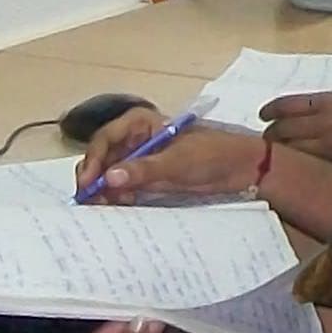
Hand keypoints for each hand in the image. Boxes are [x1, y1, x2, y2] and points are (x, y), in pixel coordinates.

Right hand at [75, 109, 261, 203]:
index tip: (88, 182)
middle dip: (95, 179)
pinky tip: (118, 209)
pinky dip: (118, 199)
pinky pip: (124, 188)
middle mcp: (136, 139)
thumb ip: (144, 170)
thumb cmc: (213, 155)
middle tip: (90, 202)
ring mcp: (141, 160)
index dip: (93, 160)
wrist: (242, 170)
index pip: (105, 139)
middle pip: (103, 158)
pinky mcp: (148, 179)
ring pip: (110, 175)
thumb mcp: (178, 162)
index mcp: (141, 123)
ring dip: (104, 192)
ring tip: (103, 208)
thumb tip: (110, 177)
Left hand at [258, 91, 331, 169]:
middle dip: (271, 136)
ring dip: (281, 154)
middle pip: (284, 129)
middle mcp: (326, 122)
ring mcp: (331, 147)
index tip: (263, 115)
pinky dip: (300, 167)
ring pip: (292, 150)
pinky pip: (310, 166)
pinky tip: (297, 170)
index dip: (272, 110)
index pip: (290, 104)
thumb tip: (317, 111)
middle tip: (267, 141)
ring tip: (276, 158)